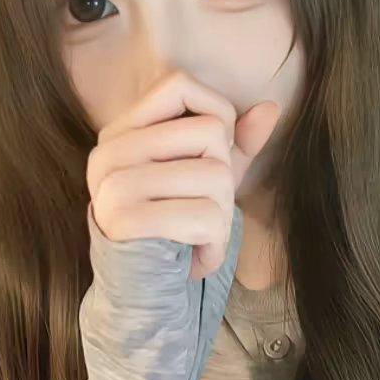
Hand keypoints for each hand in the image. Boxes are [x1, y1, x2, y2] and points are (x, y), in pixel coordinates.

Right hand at [87, 69, 281, 280]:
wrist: (139, 294)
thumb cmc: (173, 229)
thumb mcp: (205, 178)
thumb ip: (234, 142)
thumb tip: (271, 107)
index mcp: (119, 134)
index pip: (179, 85)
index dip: (215, 114)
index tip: (210, 154)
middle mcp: (108, 153)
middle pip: (209, 132)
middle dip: (224, 178)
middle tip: (203, 210)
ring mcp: (112, 186)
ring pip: (216, 175)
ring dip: (222, 216)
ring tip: (200, 236)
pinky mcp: (125, 222)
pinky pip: (205, 216)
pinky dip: (215, 245)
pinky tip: (197, 257)